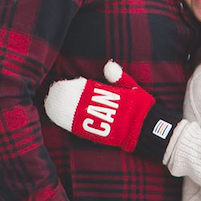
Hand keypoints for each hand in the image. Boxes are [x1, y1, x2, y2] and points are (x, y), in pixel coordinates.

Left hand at [43, 60, 180, 162]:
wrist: (149, 130)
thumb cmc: (141, 107)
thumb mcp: (133, 88)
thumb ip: (119, 77)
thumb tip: (108, 64)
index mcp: (113, 96)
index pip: (89, 90)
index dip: (74, 87)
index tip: (64, 82)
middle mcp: (106, 110)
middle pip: (80, 103)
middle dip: (66, 98)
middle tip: (53, 93)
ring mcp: (103, 124)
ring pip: (79, 117)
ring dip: (63, 112)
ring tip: (50, 106)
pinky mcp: (101, 136)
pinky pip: (83, 131)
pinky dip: (70, 125)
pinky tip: (59, 121)